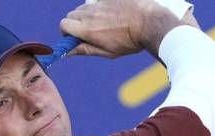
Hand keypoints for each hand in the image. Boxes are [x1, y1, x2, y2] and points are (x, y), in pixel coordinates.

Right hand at [60, 0, 184, 57]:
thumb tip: (68, 52)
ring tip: (102, 24)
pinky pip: (96, 2)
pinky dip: (99, 8)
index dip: (66, 32)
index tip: (74, 38)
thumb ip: (85, 50)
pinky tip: (112, 15)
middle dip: (75, 23)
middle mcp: (90, 14)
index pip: (63, 25)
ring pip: (83, 7)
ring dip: (86, 15)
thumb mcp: (107, 52)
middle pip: (71, 15)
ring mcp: (99, 3)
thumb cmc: (129, 41)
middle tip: (88, 32)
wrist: (150, 23)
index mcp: (87, 30)